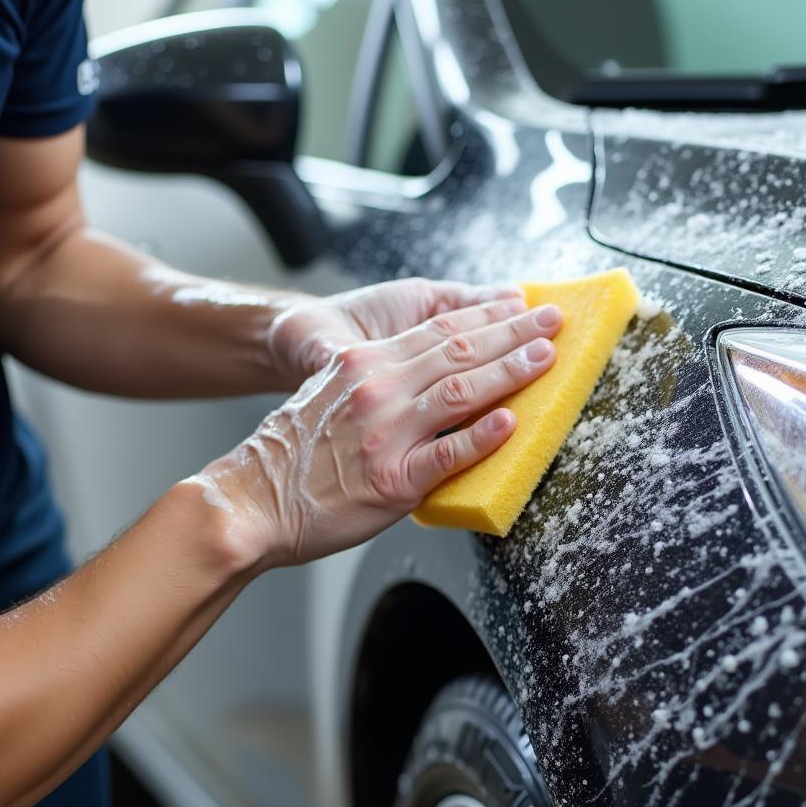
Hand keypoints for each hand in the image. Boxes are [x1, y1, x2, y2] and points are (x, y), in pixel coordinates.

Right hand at [202, 298, 562, 565]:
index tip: (521, 307)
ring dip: (510, 371)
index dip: (487, 315)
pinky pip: (446, 454)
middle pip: (459, 350)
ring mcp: (386, 434)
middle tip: (552, 323)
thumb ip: (378, 382)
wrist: (252, 498)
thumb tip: (430, 379)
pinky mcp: (393, 480)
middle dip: (512, 333)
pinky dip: (480, 437)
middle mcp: (377, 389)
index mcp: (365, 365)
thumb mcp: (331, 395)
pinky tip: (509, 422)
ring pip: (461, 391)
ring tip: (545, 360)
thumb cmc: (292, 454)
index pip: (439, 329)